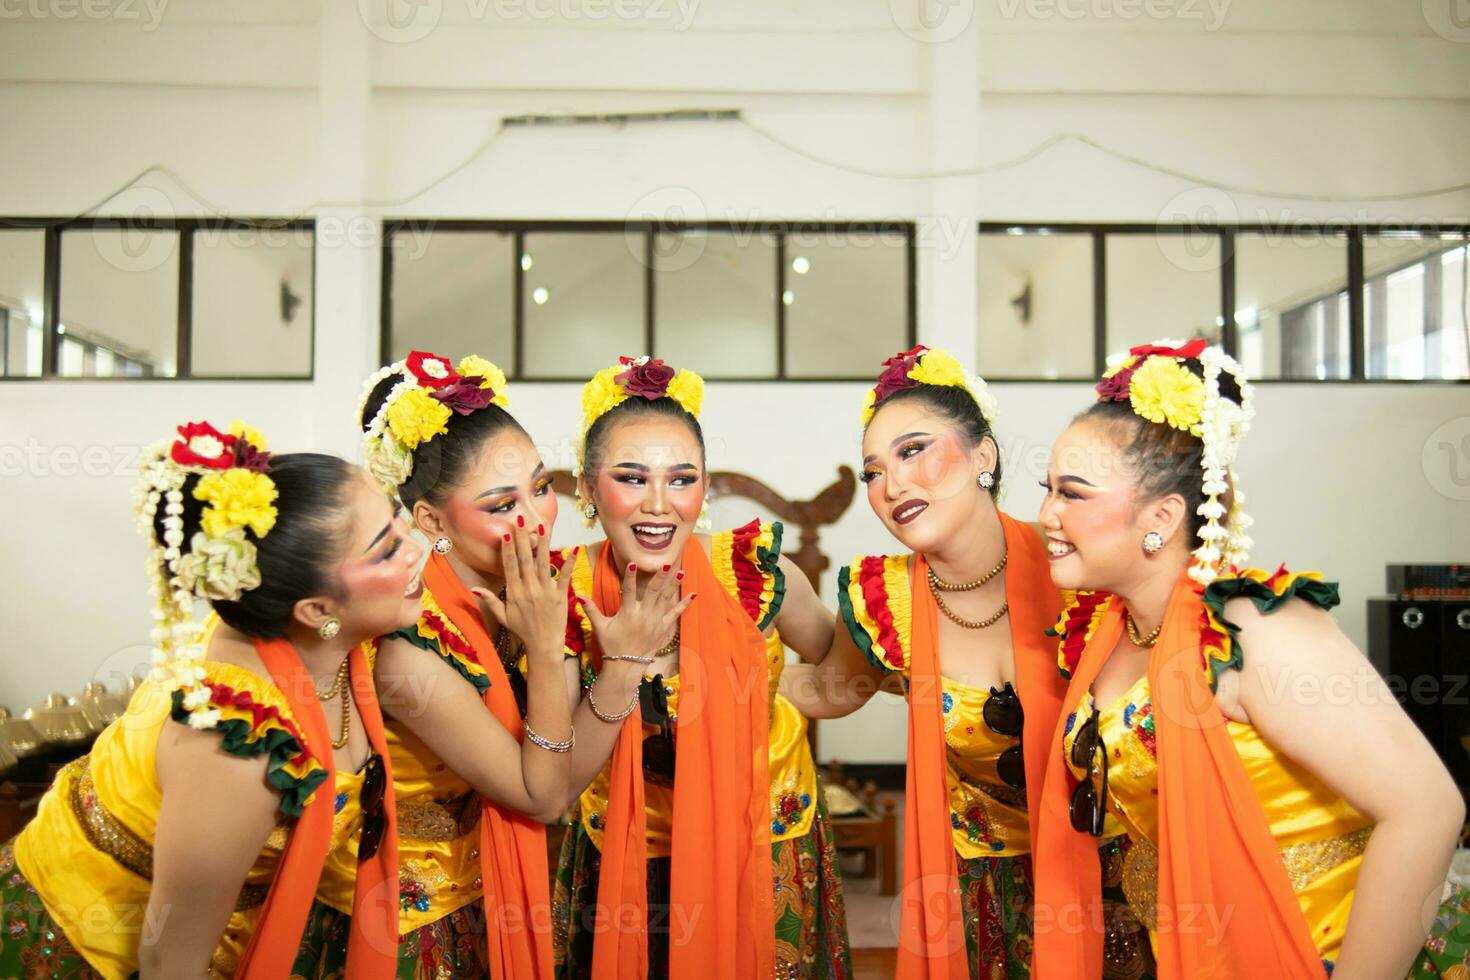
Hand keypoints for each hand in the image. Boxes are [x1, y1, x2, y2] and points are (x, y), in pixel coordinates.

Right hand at [471, 518, 564, 663]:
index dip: (508, 550)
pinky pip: (565, 576)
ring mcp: (546, 591)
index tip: (506, 534)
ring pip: (543, 563)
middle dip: (523, 539)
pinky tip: (574, 548)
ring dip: (543, 544)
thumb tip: (473, 588)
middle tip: (521, 521)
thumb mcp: (503, 616)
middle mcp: (530, 589)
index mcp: (515, 593)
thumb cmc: (523, 630)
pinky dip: (569, 563)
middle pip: (526, 560)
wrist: (543, 645)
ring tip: (542, 527)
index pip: (510, 567)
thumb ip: (490, 600)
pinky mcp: (561, 595)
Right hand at [576, 562, 694, 664]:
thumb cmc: (611, 646)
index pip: (628, 590)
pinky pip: (675, 614)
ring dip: (673, 585)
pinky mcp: (663, 629)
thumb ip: (591, 610)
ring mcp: (655, 622)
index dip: (631, 577)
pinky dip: (684, 604)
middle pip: (652, 592)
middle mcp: (643, 616)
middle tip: (665, 563)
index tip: (634, 563)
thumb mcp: (600, 627)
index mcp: (627, 613)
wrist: (626, 667)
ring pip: (666, 600)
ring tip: (681, 572)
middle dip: (659, 577)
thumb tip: (579, 596)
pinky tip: (693, 594)